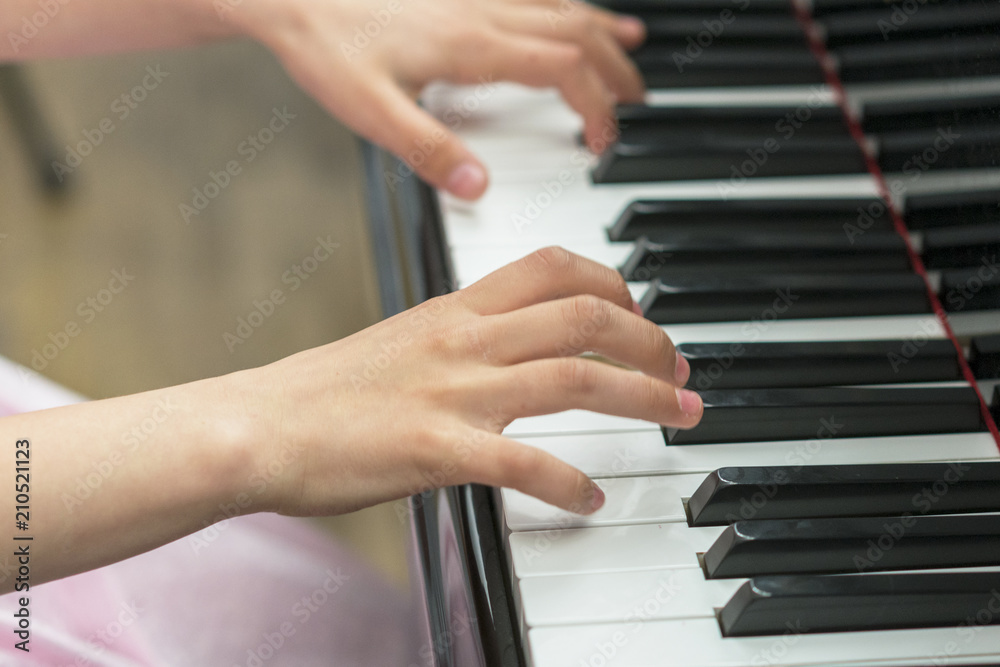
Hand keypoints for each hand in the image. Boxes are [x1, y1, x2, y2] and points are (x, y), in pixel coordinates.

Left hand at [231, 0, 645, 198]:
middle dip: (615, 70)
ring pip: (560, 5)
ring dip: (602, 29)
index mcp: (473, 46)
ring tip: (633, 46)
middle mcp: (484, 13)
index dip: (596, 106)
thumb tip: (477, 187)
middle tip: (638, 102)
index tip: (605, 141)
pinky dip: (564, 3)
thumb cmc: (327, 45)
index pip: (562, 70)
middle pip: (576, 33)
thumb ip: (428, 151)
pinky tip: (568, 7)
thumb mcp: (371, 112)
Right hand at [241, 248, 701, 516]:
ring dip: (643, 396)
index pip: (554, 266)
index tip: (641, 313)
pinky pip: (525, 462)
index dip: (615, 283)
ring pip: (576, 377)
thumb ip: (459, 336)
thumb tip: (507, 346)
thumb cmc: (321, 391)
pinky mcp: (437, 450)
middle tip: (680, 370)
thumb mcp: (400, 340)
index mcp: (455, 309)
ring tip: (681, 416)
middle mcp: (464, 341)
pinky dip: (570, 483)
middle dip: (651, 340)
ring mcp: (454, 393)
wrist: (258, 426)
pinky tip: (591, 500)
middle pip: (585, 316)